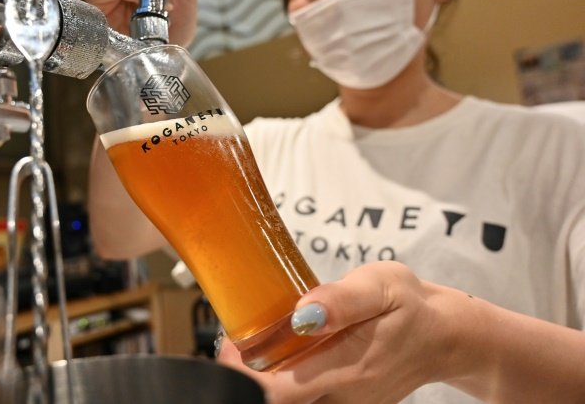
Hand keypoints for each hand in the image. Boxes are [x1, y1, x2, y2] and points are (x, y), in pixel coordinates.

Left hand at [216, 261, 455, 403]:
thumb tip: (303, 313)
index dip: (243, 373)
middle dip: (247, 374)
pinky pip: (307, 398)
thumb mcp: (380, 285)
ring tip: (257, 345)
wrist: (447, 336)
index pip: (277, 390)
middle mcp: (343, 396)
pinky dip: (286, 382)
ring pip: (291, 400)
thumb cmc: (411, 305)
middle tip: (239, 340)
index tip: (231, 344)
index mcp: (346, 368)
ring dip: (266, 379)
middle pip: (277, 400)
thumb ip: (341, 300)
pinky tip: (284, 355)